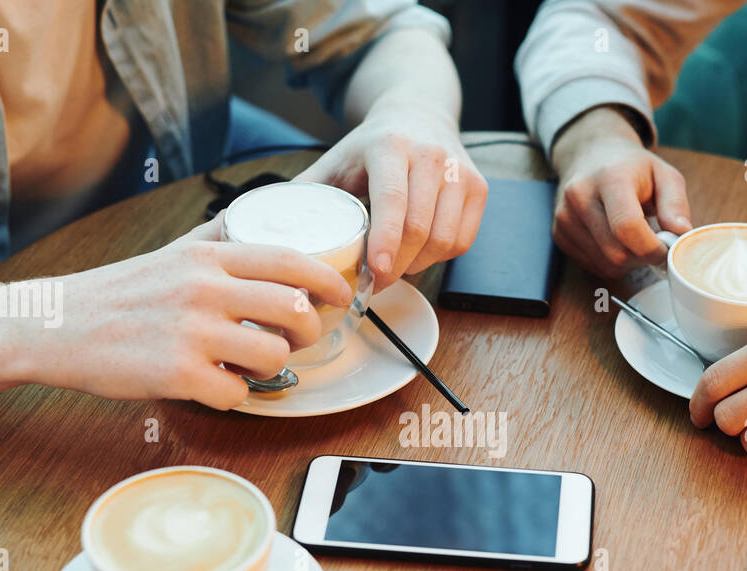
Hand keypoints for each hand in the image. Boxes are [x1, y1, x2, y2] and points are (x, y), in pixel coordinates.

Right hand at [34, 215, 352, 408]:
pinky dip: (232, 396)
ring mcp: (191, 333)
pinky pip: (235, 395)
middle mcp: (204, 290)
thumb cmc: (121, 293)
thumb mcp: (173, 254)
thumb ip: (219, 243)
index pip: (291, 260)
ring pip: (274, 356)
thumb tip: (261, 228)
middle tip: (297, 339)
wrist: (57, 326)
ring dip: (271, 368)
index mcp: (208, 257)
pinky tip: (212, 384)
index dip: (328, 280)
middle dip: (309, 331)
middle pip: (295, 311)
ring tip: (248, 365)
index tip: (342, 296)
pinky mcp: (177, 374)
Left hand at [297, 97, 487, 290]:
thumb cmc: (370, 148)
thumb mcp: (334, 162)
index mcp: (390, 146)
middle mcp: (431, 154)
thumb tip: (267, 231)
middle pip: (420, 228)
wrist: (417, 113)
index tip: (376, 272)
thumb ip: (306, 195)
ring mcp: (460, 170)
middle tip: (373, 281)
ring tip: (394, 265)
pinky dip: (439, 257)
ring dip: (417, 264)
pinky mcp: (479, 187)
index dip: (386, 240)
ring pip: (444, 240)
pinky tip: (418, 252)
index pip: (393, 200)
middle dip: (396, 265)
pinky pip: (462, 241)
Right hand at [550, 106, 691, 277]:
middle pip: (616, 252)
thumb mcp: (664, 174)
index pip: (627, 227)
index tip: (667, 250)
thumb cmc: (631, 167)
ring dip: (628, 262)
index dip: (652, 248)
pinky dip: (611, 262)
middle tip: (654, 245)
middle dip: (642, 257)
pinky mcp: (559, 233)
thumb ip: (676, 204)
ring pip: (605, 264)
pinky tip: (616, 241)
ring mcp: (565, 217)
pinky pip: (593, 265)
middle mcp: (580, 197)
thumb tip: (681, 234)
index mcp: (609, 178)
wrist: (591, 155)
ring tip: (635, 239)